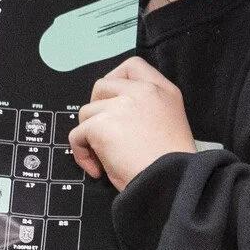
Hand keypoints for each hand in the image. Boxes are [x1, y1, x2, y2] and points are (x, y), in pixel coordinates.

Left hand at [67, 57, 195, 190]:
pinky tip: (98, 168)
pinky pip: (77, 135)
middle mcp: (143, 92)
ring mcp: (120, 106)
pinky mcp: (101, 125)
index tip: (111, 102)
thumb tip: (114, 110)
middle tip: (105, 132)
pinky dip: (81, 153)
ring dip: (90, 135)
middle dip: (97, 109)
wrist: (172, 182)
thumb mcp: (169, 122)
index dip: (116, 81)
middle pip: (102, 85)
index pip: (132, 66)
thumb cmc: (172, 164)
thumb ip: (147, 108)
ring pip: (87, 112)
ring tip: (104, 157)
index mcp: (163, 91)